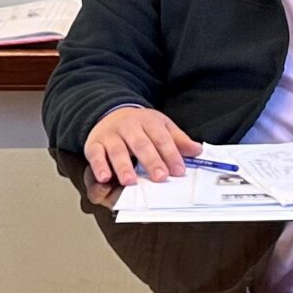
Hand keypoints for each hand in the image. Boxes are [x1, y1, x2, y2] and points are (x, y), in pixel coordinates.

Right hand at [84, 105, 200, 183]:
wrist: (110, 111)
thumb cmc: (140, 126)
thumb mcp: (161, 126)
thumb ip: (178, 140)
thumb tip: (197, 150)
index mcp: (149, 122)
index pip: (162, 138)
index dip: (171, 154)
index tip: (179, 170)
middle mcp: (129, 127)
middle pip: (141, 144)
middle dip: (151, 161)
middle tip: (160, 177)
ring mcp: (111, 135)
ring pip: (118, 150)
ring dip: (124, 166)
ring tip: (130, 181)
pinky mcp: (94, 143)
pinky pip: (96, 155)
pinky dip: (99, 166)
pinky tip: (104, 178)